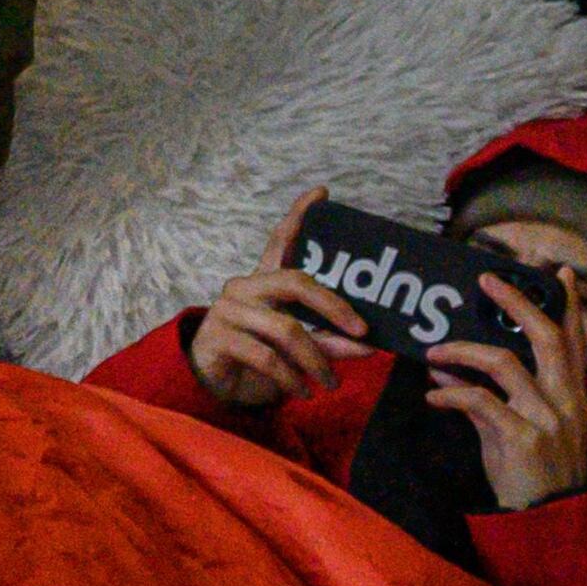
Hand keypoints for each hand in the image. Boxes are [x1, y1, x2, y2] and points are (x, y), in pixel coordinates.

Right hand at [190, 192, 378, 412]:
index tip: (322, 193)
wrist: (216, 384)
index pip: (280, 241)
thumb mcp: (299, 350)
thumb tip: (370, 346)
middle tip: (362, 332)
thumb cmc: (260, 358)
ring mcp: (229, 309)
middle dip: (334, 306)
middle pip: (295, 281)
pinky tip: (303, 391)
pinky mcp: (219, 336)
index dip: (299, 216)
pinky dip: (292, 379)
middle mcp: (245, 287)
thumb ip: (329, 342)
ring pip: (286, 329)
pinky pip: (267, 357)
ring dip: (317, 361)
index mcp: (264, 282)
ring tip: (331, 383)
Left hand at [426, 269, 586, 509]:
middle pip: (547, 339)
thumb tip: (446, 366)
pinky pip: (479, 400)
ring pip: (504, 363)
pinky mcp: (523, 439)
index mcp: (571, 397)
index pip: (572, 343)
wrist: (545, 522)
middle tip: (486, 280)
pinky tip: (433, 396)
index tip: (554, 274)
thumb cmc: (531, 471)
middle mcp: (566, 403)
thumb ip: (489, 393)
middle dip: (517, 304)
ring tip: (433, 353)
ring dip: (461, 352)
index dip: (564, 308)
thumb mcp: (518, 427)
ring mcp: (547, 420)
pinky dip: (451, 392)